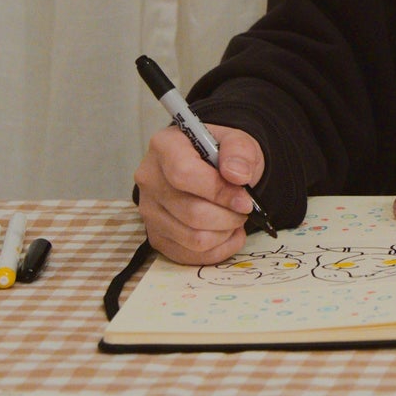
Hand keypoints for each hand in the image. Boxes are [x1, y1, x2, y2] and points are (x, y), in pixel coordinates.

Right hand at [134, 124, 265, 264]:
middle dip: (228, 216)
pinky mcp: (156, 236)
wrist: (210, 167)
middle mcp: (150, 180)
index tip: (245, 199)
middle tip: (245, 209)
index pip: (184, 174)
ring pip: (192, 238)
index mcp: (165, 147)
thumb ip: (239, 151)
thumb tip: (238, 175)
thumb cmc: (221, 153)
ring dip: (224, 234)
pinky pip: (189, 255)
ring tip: (236, 219)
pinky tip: (228, 233)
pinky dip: (218, 249)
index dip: (219, 191)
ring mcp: (149, 211)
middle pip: (191, 212)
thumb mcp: (237, 140)